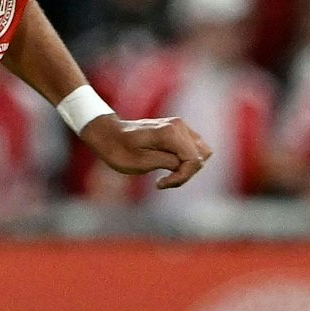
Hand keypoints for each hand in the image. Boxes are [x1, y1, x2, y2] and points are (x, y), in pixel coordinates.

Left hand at [80, 114, 210, 189]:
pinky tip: (168, 168)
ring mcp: (180, 126)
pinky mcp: (178, 130)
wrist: (108, 134)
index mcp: (170, 133)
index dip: (182, 176)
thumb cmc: (118, 150)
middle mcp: (179, 126)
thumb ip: (167, 162)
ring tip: (167, 176)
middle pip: (201, 156)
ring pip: (201, 152)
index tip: (161, 183)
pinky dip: (185, 162)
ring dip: (187, 168)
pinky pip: (192, 149)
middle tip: (164, 182)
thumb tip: (185, 165)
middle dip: (186, 173)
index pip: (194, 160)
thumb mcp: (140, 162)